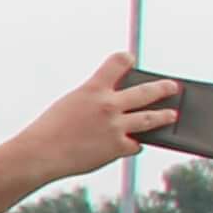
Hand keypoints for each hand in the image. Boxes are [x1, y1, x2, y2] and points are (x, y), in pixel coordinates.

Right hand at [11, 53, 182, 186]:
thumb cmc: (48, 130)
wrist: (39, 154)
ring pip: (149, 119)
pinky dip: (136, 144)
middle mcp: (108, 105)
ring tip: (171, 115)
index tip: (130, 59)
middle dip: (163, 88)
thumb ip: (94, 101)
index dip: (126, 59)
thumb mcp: (70, 104)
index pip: (117, 63)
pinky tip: (136, 144)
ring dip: (163, 116)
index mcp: (93, 89)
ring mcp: (115, 127)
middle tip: (173, 87)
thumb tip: (119, 107)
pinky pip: (136, 144)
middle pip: (146, 92)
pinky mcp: (117, 148)